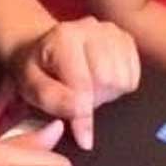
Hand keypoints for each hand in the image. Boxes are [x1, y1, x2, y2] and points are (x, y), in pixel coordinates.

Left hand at [9, 16, 139, 150]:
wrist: (46, 49)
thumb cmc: (39, 70)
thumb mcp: (31, 86)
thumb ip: (51, 97)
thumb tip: (80, 109)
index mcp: (64, 36)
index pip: (84, 83)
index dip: (83, 115)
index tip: (83, 138)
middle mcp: (91, 27)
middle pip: (110, 80)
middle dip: (95, 99)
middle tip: (78, 99)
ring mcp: (111, 30)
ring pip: (124, 79)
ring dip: (108, 93)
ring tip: (89, 88)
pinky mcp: (125, 38)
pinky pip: (134, 76)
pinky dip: (120, 86)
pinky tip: (102, 80)